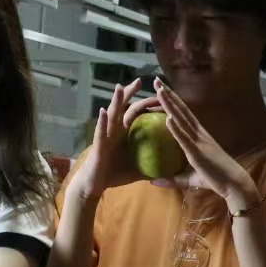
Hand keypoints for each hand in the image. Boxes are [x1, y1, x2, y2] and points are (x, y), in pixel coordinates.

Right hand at [69, 79, 147, 202]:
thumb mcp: (138, 169)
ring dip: (115, 101)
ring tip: (119, 88)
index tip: (158, 94)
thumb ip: (152, 165)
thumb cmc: (114, 175)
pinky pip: (100, 132)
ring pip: (111, 115)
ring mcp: (105, 136)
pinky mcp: (98, 145)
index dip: (146, 104)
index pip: (136, 113)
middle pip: (124, 108)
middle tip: (140, 81)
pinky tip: (103, 112)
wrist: (95, 185)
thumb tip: (170, 169)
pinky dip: (102, 122)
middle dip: (130, 94)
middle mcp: (114, 131)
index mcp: (124, 133)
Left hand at [147, 80, 261, 213]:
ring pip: (182, 119)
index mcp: (199, 136)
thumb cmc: (215, 179)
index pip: (183, 114)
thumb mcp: (189, 178)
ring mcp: (199, 141)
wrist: (234, 184)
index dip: (172, 101)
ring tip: (159, 91)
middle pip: (181, 110)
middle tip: (156, 81)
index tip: (161, 89)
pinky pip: (185, 138)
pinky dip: (176, 128)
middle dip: (168, 95)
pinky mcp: (198, 152)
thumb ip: (172, 178)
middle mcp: (199, 133)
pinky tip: (168, 118)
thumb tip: (153, 181)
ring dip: (170, 105)